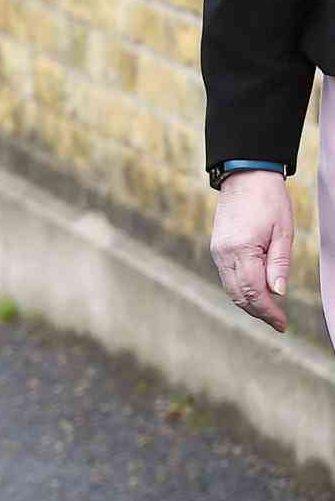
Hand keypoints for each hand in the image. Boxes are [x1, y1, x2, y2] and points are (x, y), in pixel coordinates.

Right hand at [210, 170, 292, 332]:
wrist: (245, 176)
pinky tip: (256, 290)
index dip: (268, 312)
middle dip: (258, 311)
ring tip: (269, 309)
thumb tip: (278, 293)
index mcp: (241, 250)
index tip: (282, 324)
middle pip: (238, 295)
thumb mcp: (283, 232)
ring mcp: (217, 251)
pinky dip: (241, 288)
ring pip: (231, 288)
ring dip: (249, 302)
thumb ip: (279, 264)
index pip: (254, 292)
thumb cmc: (268, 200)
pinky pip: (227, 276)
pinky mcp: (217, 247)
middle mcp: (224, 254)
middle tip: (277, 321)